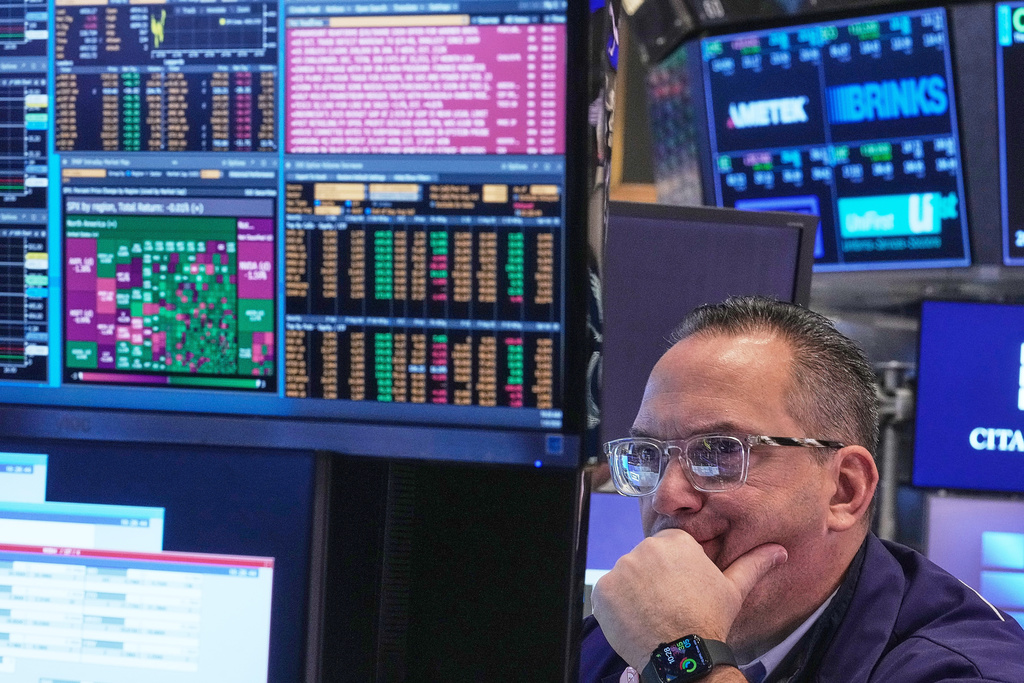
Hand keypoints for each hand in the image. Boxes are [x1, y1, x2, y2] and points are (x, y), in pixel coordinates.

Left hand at [591, 529, 786, 669]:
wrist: (685, 654)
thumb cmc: (709, 620)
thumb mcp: (733, 589)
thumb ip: (752, 564)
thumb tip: (778, 550)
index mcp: (675, 541)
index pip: (666, 548)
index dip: (673, 571)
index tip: (680, 590)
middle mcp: (645, 547)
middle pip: (644, 560)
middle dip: (652, 579)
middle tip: (668, 604)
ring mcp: (621, 568)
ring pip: (626, 577)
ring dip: (634, 592)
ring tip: (653, 613)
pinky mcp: (603, 589)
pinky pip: (607, 594)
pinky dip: (617, 606)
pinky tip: (635, 620)